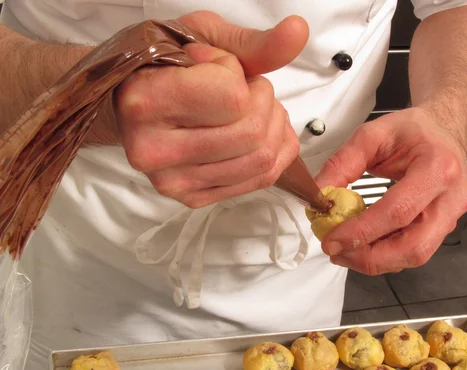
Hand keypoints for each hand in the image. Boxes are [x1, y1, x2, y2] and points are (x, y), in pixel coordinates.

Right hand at [114, 12, 308, 206]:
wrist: (126, 104)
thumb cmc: (162, 66)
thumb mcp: (202, 37)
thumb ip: (253, 42)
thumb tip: (299, 31)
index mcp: (146, 102)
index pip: (233, 97)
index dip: (235, 73)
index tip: (211, 65)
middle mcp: (153, 151)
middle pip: (252, 134)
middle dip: (263, 101)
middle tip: (242, 88)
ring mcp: (173, 181)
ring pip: (262, 160)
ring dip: (273, 126)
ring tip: (250, 108)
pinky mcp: (191, 198)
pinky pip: (260, 180)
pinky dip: (275, 151)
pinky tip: (260, 132)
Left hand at [315, 107, 466, 274]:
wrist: (444, 129)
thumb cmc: (413, 131)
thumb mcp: (372, 135)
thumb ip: (342, 164)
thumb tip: (319, 195)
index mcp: (436, 168)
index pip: (397, 212)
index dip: (362, 232)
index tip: (333, 239)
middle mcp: (450, 197)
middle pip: (413, 247)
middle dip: (369, 257)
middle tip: (336, 252)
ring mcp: (451, 215)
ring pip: (415, 256)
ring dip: (375, 261)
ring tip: (345, 251)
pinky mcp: (446, 227)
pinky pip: (415, 250)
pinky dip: (385, 254)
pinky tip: (364, 246)